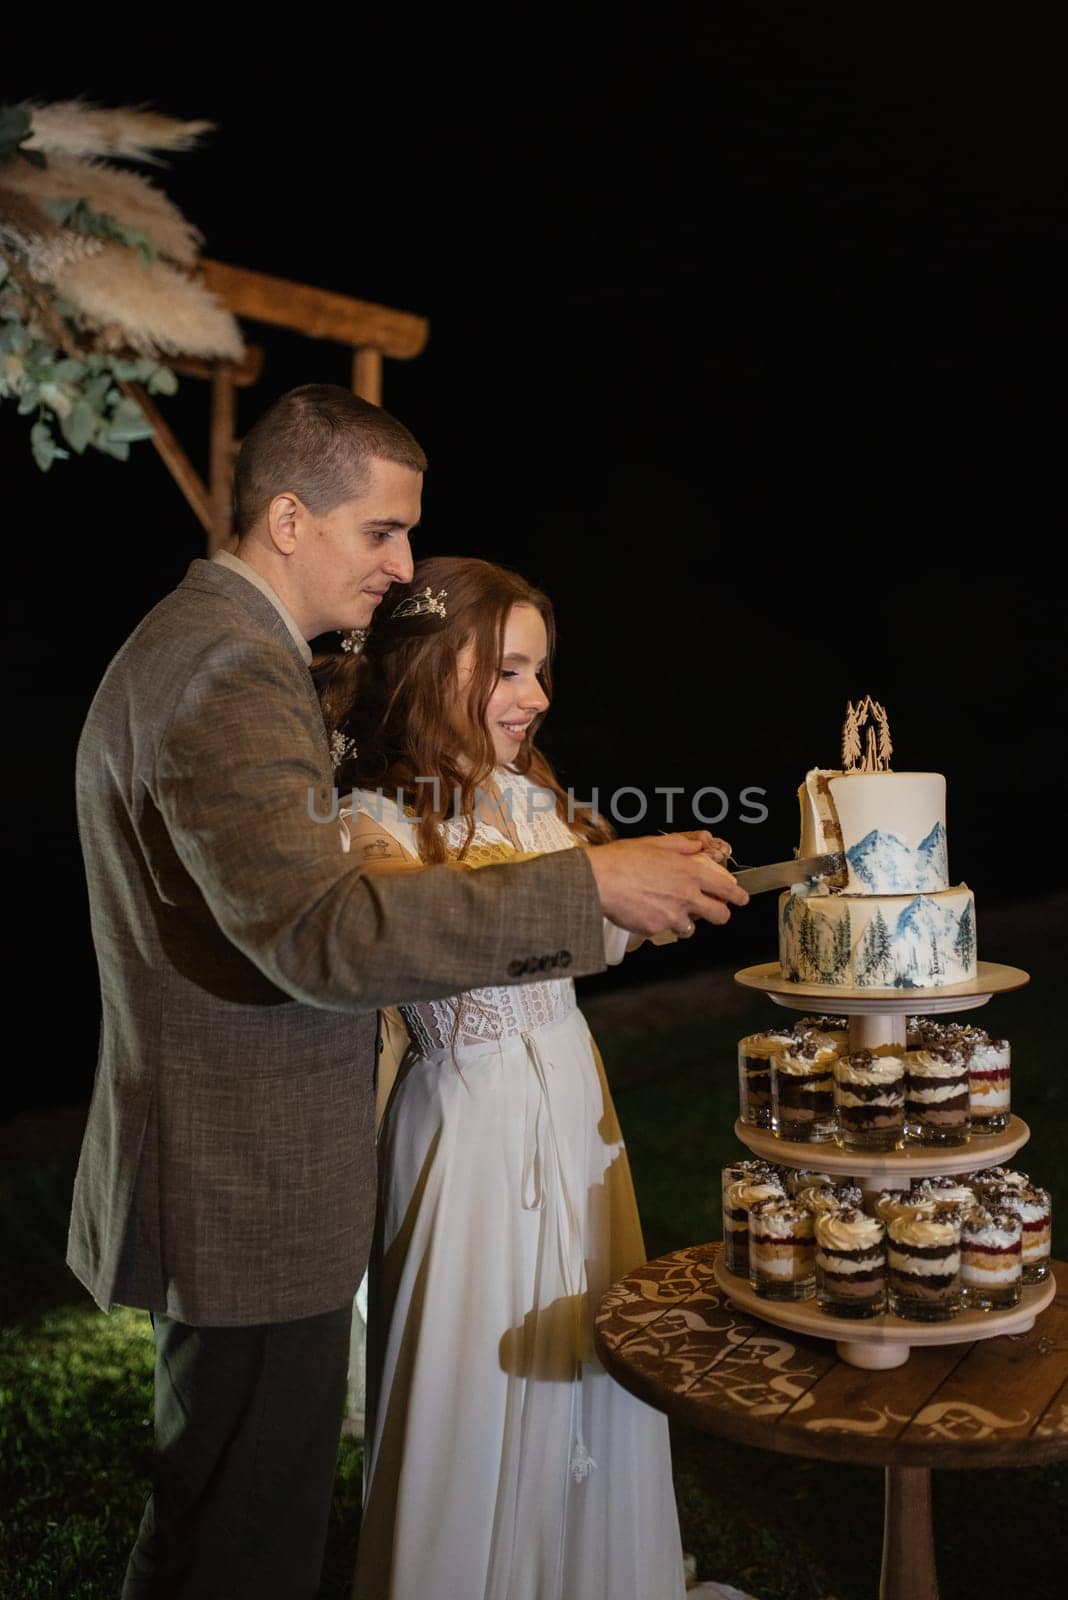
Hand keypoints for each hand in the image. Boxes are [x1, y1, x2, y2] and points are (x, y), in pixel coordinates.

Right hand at [586, 834, 748, 937]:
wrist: (598, 880)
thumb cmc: (621, 860)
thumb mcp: (654, 844)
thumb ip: (680, 846)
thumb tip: (695, 846)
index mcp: (689, 873)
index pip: (725, 888)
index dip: (737, 896)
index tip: (741, 898)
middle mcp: (685, 897)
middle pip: (719, 916)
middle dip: (720, 914)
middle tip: (715, 911)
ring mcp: (671, 916)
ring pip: (690, 928)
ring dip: (684, 922)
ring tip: (670, 911)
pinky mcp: (654, 929)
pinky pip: (662, 930)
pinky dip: (657, 923)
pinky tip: (645, 911)